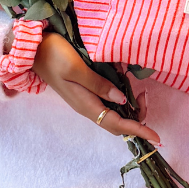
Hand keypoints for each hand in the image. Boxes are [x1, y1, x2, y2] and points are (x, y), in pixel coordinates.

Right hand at [32, 32, 159, 143]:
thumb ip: (99, 84)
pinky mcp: (85, 90)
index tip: (156, 137)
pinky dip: (121, 93)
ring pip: (114, 111)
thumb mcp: (76, 68)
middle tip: (145, 95)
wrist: (32, 50)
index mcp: (86, 104)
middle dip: (137, 116)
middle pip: (118, 121)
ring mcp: (86, 99)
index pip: (117, 124)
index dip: (138, 131)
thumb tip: (122, 100)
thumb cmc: (53, 56)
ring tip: (139, 89)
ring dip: (130, 105)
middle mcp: (87, 106)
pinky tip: (124, 78)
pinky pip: (108, 99)